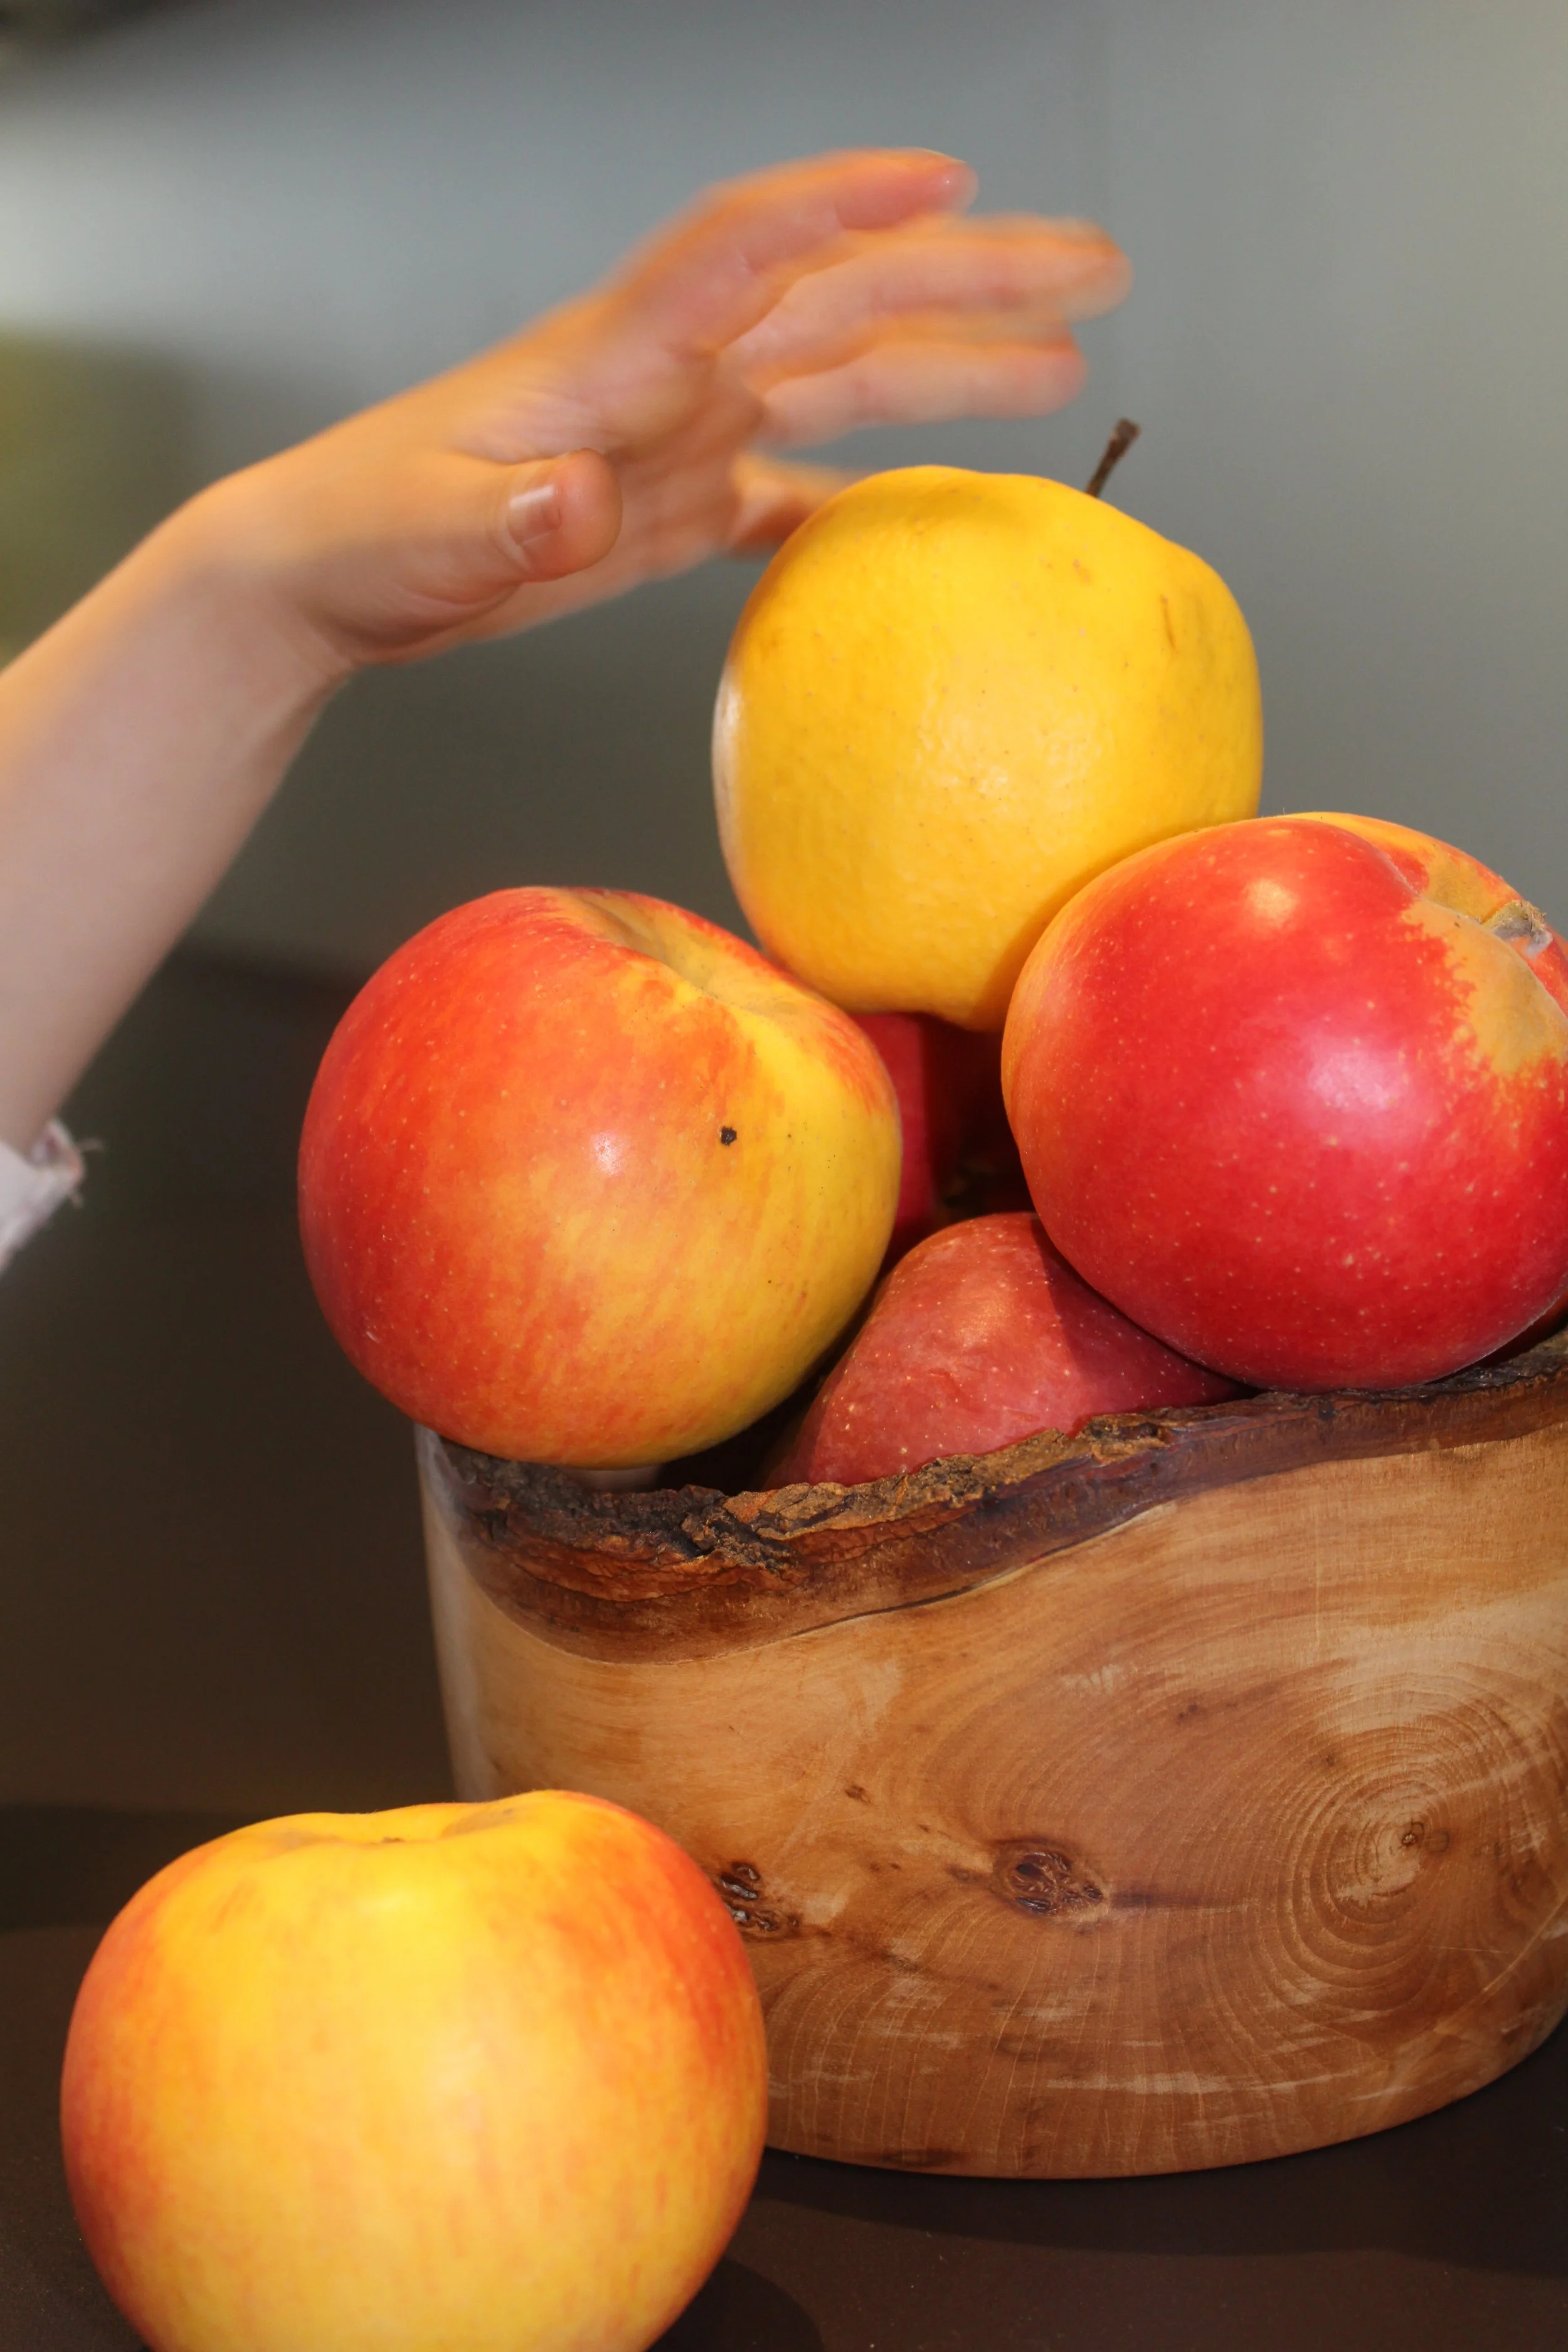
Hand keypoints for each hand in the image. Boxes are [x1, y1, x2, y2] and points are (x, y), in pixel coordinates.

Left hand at [197, 148, 1129, 677]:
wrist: (323, 571)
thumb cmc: (361, 532)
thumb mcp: (428, 533)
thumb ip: (514, 517)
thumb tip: (585, 503)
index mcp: (611, 359)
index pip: (745, 252)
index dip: (844, 208)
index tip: (942, 183)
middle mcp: (666, 378)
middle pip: (841, 301)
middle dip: (970, 274)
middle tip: (1090, 267)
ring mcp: (678, 434)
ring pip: (842, 381)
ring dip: (950, 366)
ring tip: (1056, 362)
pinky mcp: (670, 503)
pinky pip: (788, 490)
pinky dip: (854, 494)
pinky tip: (915, 509)